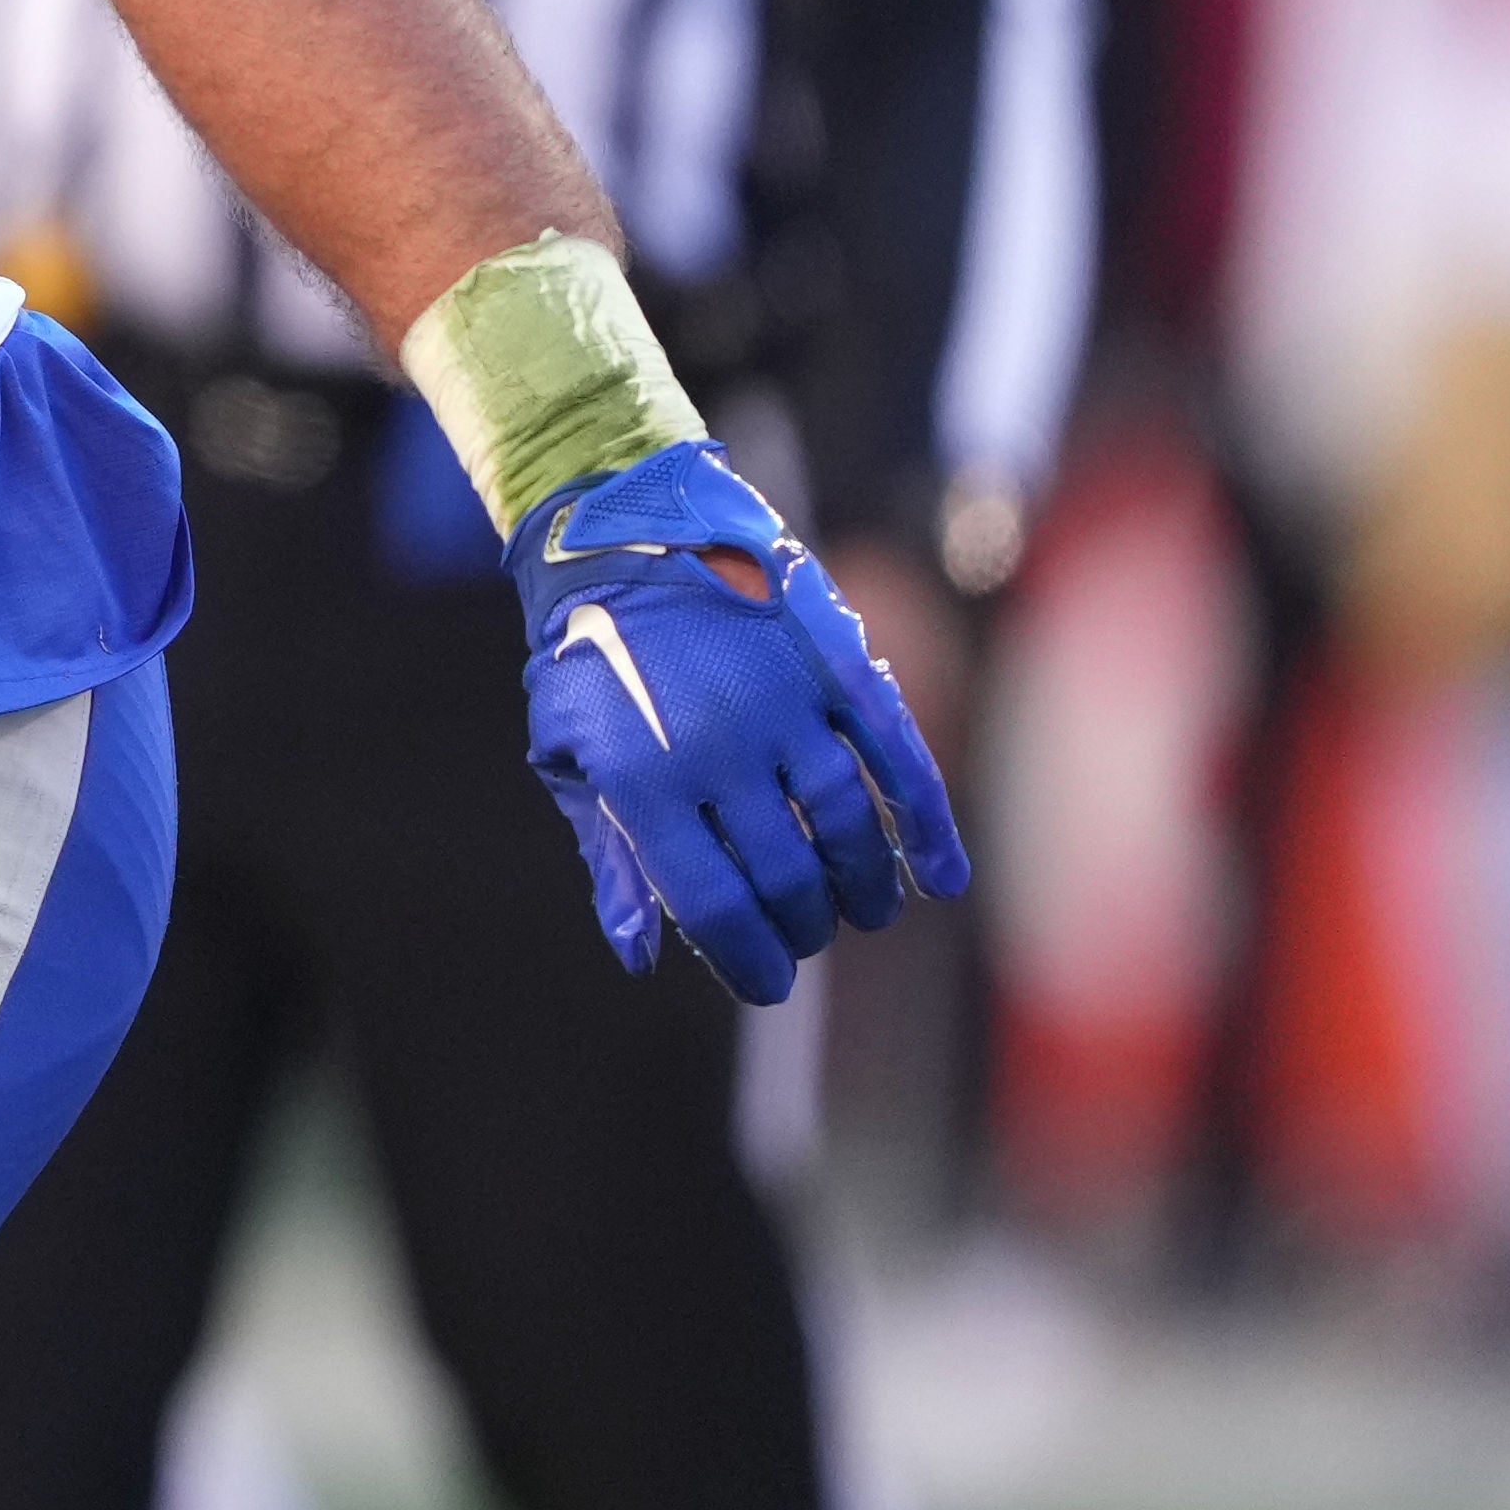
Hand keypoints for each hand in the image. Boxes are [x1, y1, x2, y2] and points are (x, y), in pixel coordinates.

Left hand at [512, 441, 968, 1005]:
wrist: (622, 527)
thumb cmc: (586, 656)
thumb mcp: (568, 755)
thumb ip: (611, 856)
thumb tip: (640, 955)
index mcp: (644, 780)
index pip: (714, 905)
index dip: (748, 959)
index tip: (767, 982)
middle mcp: (720, 748)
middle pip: (789, 875)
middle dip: (804, 925)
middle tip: (808, 936)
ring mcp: (783, 703)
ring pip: (849, 825)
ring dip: (866, 885)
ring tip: (864, 911)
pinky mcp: (833, 664)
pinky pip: (898, 757)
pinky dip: (928, 822)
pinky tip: (941, 875)